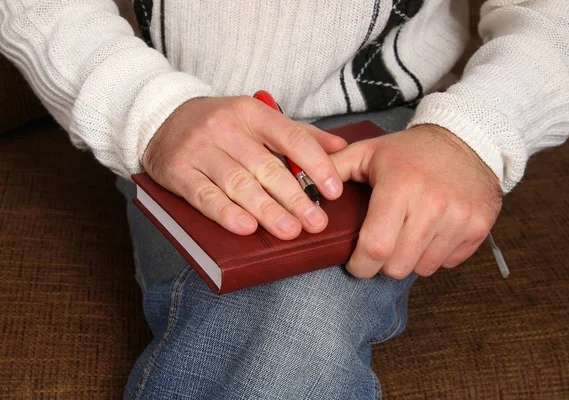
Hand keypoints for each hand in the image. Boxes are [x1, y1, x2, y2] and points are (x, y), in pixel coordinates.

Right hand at [142, 96, 346, 239]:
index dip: (315, 164)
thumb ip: (299, 133)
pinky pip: (205, 195)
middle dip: (294, 197)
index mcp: (251, 113)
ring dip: (266, 210)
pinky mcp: (179, 171)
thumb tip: (341, 146)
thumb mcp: (258, 118)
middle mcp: (226, 128)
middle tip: (316, 222)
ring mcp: (200, 150)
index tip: (333, 191)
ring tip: (289, 231)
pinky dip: (225, 213)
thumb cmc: (220, 124)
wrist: (162, 117)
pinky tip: (246, 227)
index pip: (291, 137)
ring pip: (238, 184)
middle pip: (266, 167)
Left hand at [331, 124, 501, 278]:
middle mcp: (433, 204)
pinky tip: (430, 233)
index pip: (376, 248)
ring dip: (409, 260)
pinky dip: (435, 256)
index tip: (356, 263)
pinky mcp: (478, 227)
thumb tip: (302, 187)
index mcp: (400, 186)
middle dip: (382, 264)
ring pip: (423, 268)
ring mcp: (460, 218)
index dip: (360, 265)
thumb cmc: (410, 150)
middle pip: (398, 265)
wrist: (467, 139)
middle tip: (380, 247)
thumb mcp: (368, 152)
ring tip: (406, 236)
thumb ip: (333, 169)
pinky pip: (448, 263)